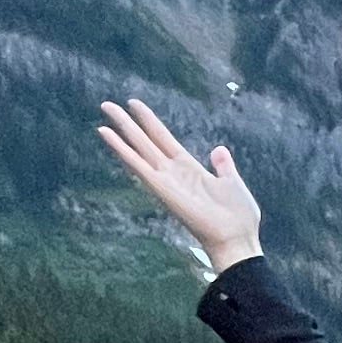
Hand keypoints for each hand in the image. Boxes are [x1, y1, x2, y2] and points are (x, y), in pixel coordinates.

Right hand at [96, 97, 264, 272]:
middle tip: (107, 104)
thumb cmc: (238, 216)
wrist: (236, 238)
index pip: (163, 138)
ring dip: (120, 129)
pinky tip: (106, 134)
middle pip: (145, 140)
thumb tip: (219, 149)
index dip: (149, 121)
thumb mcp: (231, 182)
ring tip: (104, 109)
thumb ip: (223, 166)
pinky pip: (137, 165)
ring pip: (138, 148)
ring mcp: (165, 180)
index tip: (134, 104)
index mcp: (189, 168)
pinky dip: (121, 149)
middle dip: (127, 122)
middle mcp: (172, 172)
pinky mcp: (161, 189)